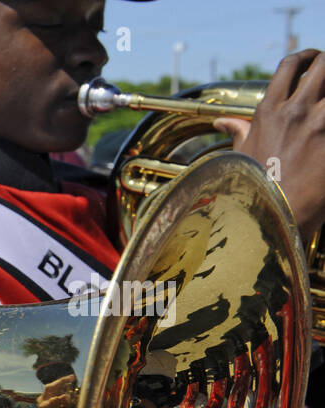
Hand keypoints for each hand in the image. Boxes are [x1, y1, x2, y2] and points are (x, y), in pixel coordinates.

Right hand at [216, 49, 324, 239]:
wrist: (270, 221)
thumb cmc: (252, 192)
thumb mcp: (241, 158)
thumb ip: (239, 133)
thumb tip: (223, 122)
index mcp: (268, 112)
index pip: (290, 66)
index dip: (306, 57)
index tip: (313, 61)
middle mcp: (295, 111)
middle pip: (323, 63)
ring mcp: (319, 123)